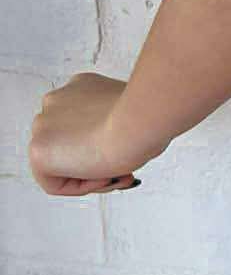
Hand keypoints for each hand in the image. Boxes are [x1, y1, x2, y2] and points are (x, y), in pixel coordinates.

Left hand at [29, 73, 148, 194]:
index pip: (83, 126)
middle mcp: (56, 101)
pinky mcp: (37, 151)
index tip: (125, 151)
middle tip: (123, 170)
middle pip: (70, 145)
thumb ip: (113, 122)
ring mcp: (43, 124)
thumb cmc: (147, 117)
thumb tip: (114, 141)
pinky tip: (102, 176)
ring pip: (61, 164)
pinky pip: (54, 183)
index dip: (106, 144)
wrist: (138, 122)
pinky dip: (79, 187)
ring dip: (89, 175)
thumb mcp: (130, 111)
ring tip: (116, 173)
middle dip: (95, 161)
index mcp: (79, 87)